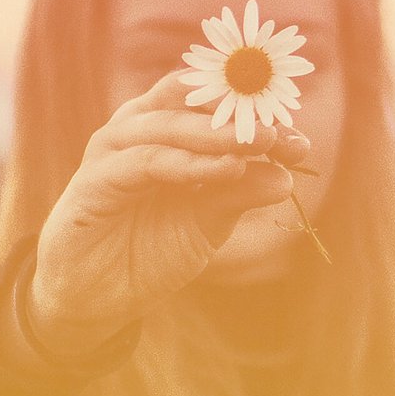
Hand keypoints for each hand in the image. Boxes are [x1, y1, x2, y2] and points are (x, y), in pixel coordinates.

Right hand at [26, 70, 310, 357]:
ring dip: (219, 133)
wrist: (97, 295)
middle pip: (190, 100)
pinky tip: (227, 170)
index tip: (300, 142)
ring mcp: (113, 150)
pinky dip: (188, 163)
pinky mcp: (94, 179)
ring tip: (262, 144)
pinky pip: (147, 162)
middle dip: (241, 115)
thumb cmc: (151, 248)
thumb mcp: (207, 221)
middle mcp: (137, 129)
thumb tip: (286, 178)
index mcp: (165, 129)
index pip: (211, 102)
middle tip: (281, 135)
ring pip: (169, 124)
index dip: (256, 116)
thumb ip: (240, 194)